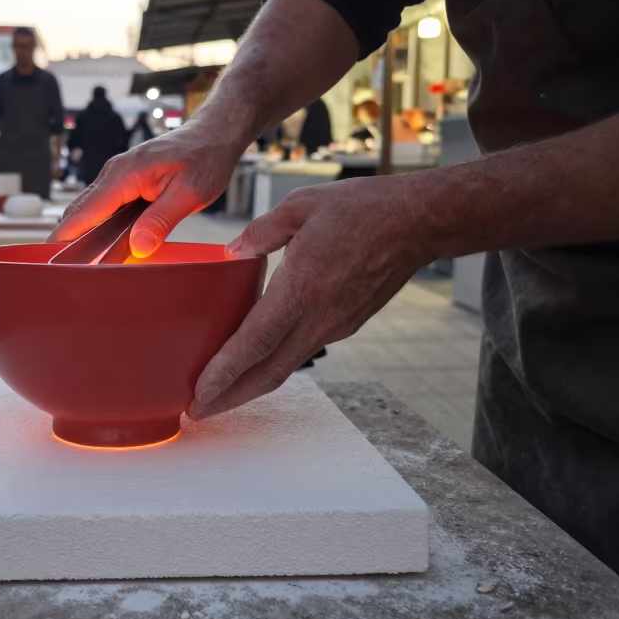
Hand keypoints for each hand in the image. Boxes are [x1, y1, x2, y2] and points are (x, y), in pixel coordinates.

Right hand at [50, 121, 243, 255]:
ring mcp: (117, 177)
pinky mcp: (124, 183)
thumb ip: (161, 220)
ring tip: (81, 267)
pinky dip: (98, 227)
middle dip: (69, 240)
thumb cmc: (205, 158)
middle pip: (80, 212)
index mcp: (126, 174)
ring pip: (90, 210)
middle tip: (65, 274)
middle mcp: (114, 173)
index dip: (67, 237)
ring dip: (84, 235)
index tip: (53, 261)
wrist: (212, 135)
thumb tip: (137, 247)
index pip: (86, 210)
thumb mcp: (190, 194)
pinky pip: (104, 208)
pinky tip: (103, 248)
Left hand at [189, 176, 430, 419]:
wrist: (418, 222)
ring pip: (286, 366)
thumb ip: (261, 231)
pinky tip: (258, 359)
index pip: (254, 343)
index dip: (223, 373)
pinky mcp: (346, 323)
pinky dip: (274, 363)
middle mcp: (318, 317)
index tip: (199, 393)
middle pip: (268, 372)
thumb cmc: (363, 209)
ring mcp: (335, 325)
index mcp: (301, 289)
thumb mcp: (300, 206)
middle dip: (230, 398)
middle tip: (199, 411)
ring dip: (251, 385)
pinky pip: (302, 349)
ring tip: (221, 393)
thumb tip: (233, 251)